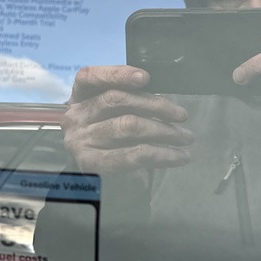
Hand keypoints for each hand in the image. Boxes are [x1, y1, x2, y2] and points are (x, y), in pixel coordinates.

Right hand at [62, 66, 192, 174]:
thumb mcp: (115, 116)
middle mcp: (75, 117)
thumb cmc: (114, 144)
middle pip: (116, 99)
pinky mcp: (93, 164)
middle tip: (181, 115)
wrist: (103, 186)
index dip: (117, 74)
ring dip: (165, 131)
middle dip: (155, 105)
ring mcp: (81, 141)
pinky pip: (135, 154)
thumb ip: (131, 101)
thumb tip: (162, 99)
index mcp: (79, 98)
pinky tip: (179, 156)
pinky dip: (163, 154)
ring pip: (129, 125)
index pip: (90, 76)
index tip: (145, 77)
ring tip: (185, 136)